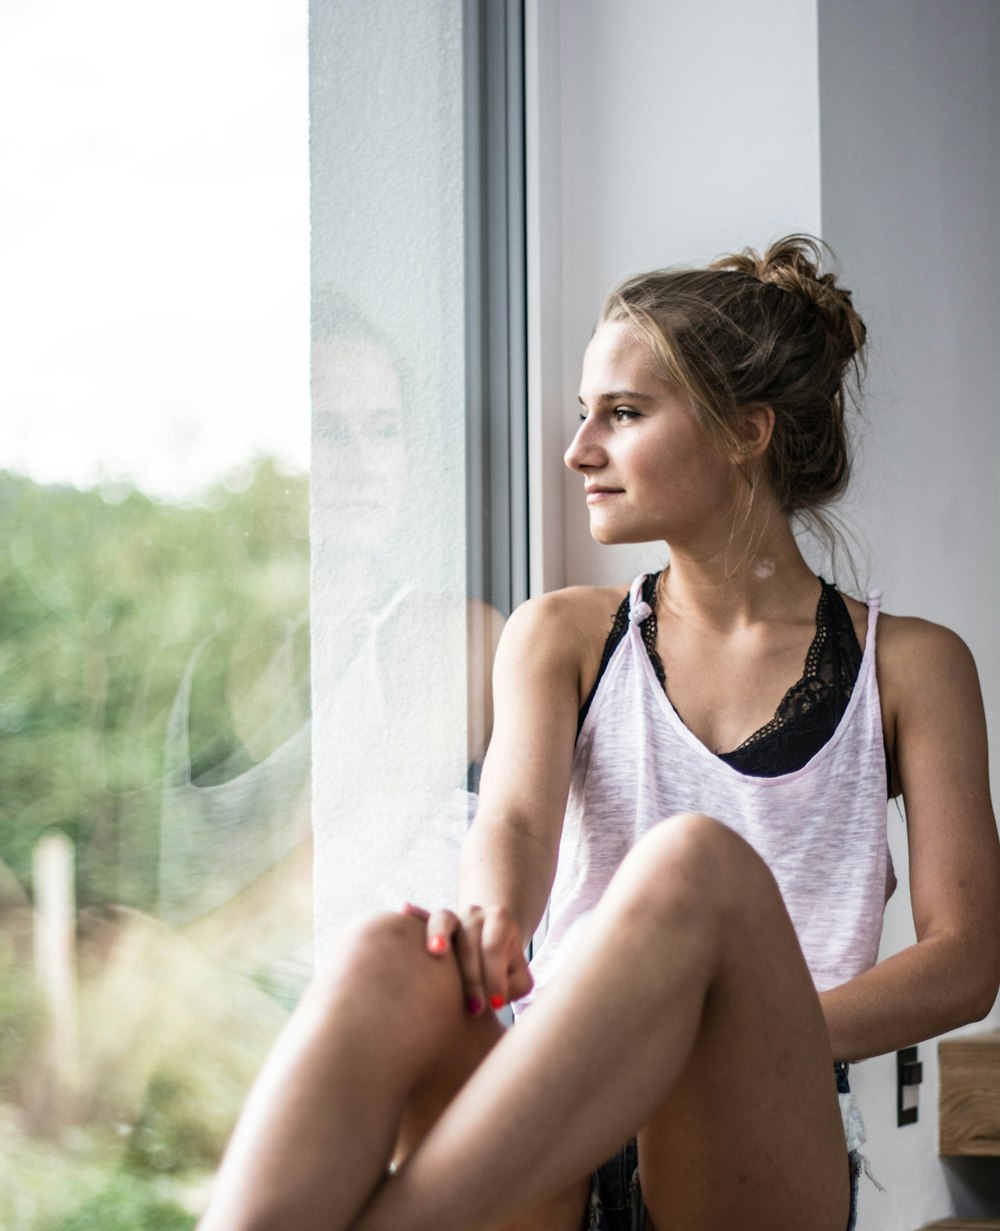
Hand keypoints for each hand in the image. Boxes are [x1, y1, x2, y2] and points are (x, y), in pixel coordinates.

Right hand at [400, 902, 532, 1015]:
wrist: (489, 950)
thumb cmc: (503, 973)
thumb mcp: (518, 979)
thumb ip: (513, 987)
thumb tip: (495, 999)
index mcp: (500, 920)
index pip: (494, 946)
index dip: (494, 975)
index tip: (496, 1005)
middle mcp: (474, 913)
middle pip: (469, 939)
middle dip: (471, 976)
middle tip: (475, 1009)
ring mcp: (451, 916)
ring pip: (444, 920)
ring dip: (439, 935)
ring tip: (436, 951)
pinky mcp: (429, 924)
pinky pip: (421, 918)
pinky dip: (414, 915)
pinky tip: (405, 912)